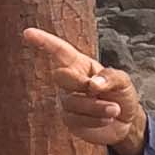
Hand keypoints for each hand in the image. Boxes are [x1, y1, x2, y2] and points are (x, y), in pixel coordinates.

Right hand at [24, 27, 147, 154]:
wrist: (127, 122)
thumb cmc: (122, 95)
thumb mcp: (123, 81)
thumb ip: (110, 77)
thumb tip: (92, 84)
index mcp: (80, 65)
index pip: (60, 51)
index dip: (44, 41)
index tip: (27, 33)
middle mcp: (70, 82)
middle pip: (61, 77)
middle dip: (80, 83)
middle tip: (99, 90)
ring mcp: (68, 102)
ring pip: (71, 102)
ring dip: (96, 107)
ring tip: (114, 109)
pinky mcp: (70, 121)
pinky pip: (77, 119)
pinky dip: (95, 119)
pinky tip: (107, 118)